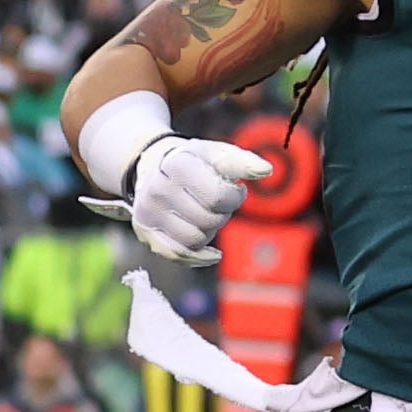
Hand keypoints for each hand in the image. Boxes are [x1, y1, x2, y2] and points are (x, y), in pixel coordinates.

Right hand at [102, 133, 269, 263]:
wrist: (156, 165)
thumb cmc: (195, 162)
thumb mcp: (218, 154)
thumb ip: (243, 162)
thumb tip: (265, 170)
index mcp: (176, 164)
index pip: (217, 196)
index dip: (234, 197)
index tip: (233, 189)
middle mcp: (156, 189)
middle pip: (208, 219)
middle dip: (222, 214)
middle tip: (217, 203)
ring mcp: (148, 212)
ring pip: (195, 239)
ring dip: (210, 231)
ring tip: (205, 214)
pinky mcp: (146, 232)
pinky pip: (178, 255)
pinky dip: (199, 256)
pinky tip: (211, 251)